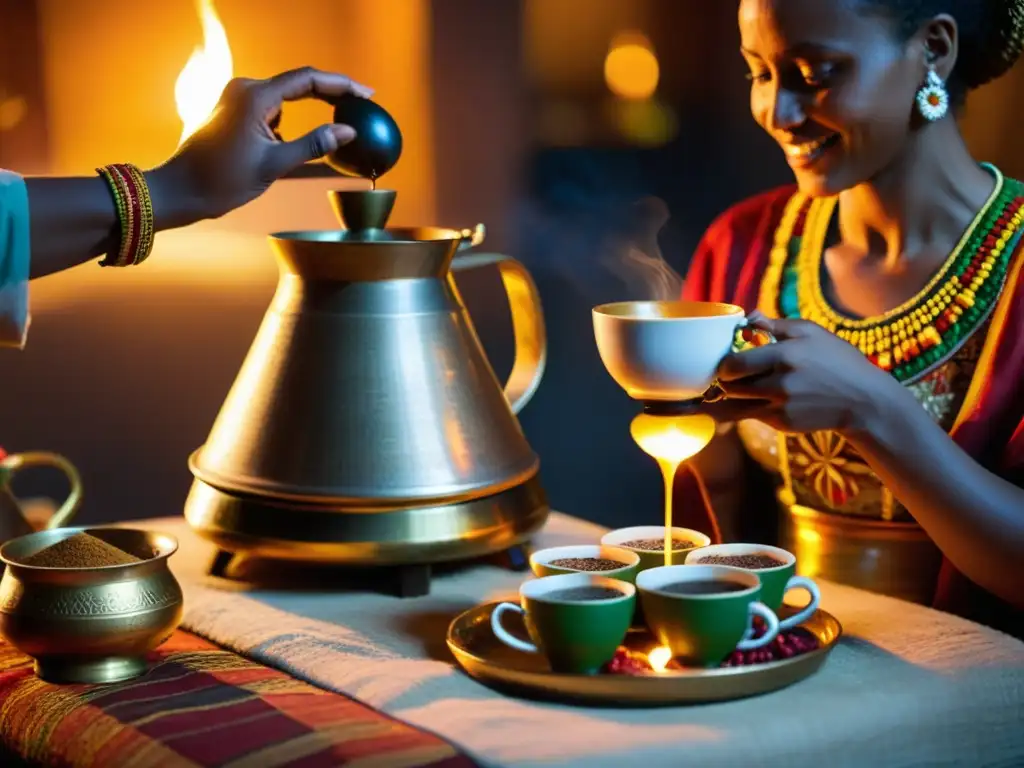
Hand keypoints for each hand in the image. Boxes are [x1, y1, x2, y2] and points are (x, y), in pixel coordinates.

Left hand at [148, 66, 372, 224]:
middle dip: (330, 96)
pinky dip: (289, 127)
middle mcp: (246, 89)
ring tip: (334, 134)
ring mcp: (238, 100)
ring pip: (285, 103)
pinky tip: (298, 146)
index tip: (366, 94)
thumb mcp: (274, 165)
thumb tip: (347, 132)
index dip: (341, 85)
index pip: (307, 80)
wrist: (180, 190)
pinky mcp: (235, 114)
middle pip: (298, 85)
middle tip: (361, 106)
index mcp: (255, 96)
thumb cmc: (221, 180)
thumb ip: (314, 146)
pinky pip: (271, 114)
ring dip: (308, 116)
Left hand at [699, 311, 904, 433]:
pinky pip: (752, 416)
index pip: (734, 364)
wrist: (863, 401)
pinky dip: (749, 408)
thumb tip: (749, 317)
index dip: (724, 364)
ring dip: (729, 398)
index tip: (728, 361)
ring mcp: (780, 406)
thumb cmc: (837, 361)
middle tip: (729, 375)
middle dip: (725, 381)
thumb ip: (776, 325)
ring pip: (733, 406)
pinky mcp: (783, 424)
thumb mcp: (812, 333)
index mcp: (785, 355)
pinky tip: (760, 399)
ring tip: (734, 389)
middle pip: (729, 386)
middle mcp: (780, 383)